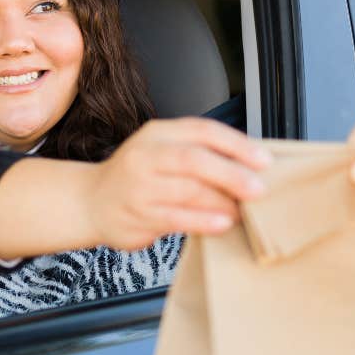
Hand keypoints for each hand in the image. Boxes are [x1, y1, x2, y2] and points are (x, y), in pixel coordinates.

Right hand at [85, 118, 272, 249]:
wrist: (89, 201)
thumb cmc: (137, 177)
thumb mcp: (162, 152)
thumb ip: (199, 154)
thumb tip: (252, 166)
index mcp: (158, 133)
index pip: (203, 131)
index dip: (237, 145)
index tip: (265, 161)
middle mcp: (146, 155)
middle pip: (195, 160)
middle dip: (233, 174)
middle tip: (260, 189)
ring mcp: (139, 186)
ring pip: (189, 190)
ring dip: (223, 202)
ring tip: (244, 211)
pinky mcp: (137, 215)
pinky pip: (177, 218)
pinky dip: (204, 221)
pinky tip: (222, 224)